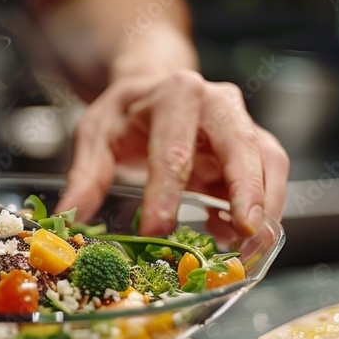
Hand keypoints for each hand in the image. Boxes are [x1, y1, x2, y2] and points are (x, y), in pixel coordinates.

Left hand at [56, 69, 287, 238]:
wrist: (153, 89)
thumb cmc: (126, 114)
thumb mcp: (95, 135)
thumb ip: (85, 176)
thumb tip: (69, 218)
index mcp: (174, 95)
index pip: (173, 149)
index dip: (166, 194)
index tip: (157, 231)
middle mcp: (217, 103)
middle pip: (242, 146)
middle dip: (247, 191)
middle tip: (245, 234)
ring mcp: (242, 123)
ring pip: (268, 161)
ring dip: (265, 207)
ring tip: (248, 249)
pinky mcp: (254, 146)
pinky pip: (268, 177)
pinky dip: (260, 211)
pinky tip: (234, 240)